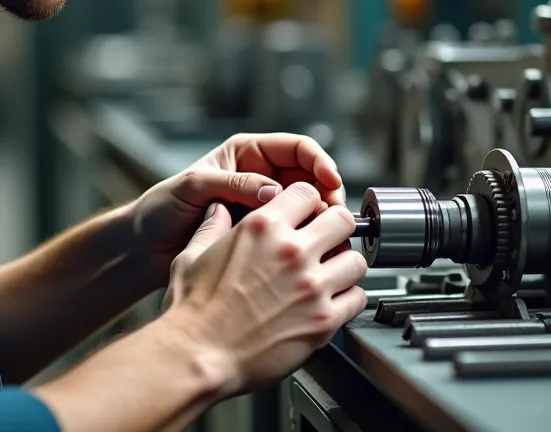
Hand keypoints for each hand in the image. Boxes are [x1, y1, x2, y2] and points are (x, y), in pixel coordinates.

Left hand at [132, 133, 344, 284]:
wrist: (145, 247)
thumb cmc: (161, 209)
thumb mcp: (194, 187)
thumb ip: (233, 184)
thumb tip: (274, 191)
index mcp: (248, 155)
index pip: (297, 149)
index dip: (319, 163)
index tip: (331, 182)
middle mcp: (260, 178)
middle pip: (310, 179)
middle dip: (326, 195)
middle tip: (333, 216)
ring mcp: (263, 208)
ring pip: (307, 208)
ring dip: (319, 220)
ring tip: (322, 235)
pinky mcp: (261, 236)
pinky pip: (292, 233)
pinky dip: (304, 240)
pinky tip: (308, 250)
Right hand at [158, 182, 368, 396]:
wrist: (197, 356)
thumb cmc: (192, 311)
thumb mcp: (192, 255)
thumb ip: (211, 227)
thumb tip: (217, 211)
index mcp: (262, 228)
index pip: (308, 193)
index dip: (310, 204)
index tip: (309, 215)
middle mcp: (292, 251)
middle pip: (343, 220)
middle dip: (336, 229)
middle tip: (328, 242)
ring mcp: (312, 286)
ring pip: (356, 260)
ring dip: (345, 266)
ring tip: (331, 275)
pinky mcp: (323, 321)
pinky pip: (358, 298)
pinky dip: (349, 299)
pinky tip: (333, 302)